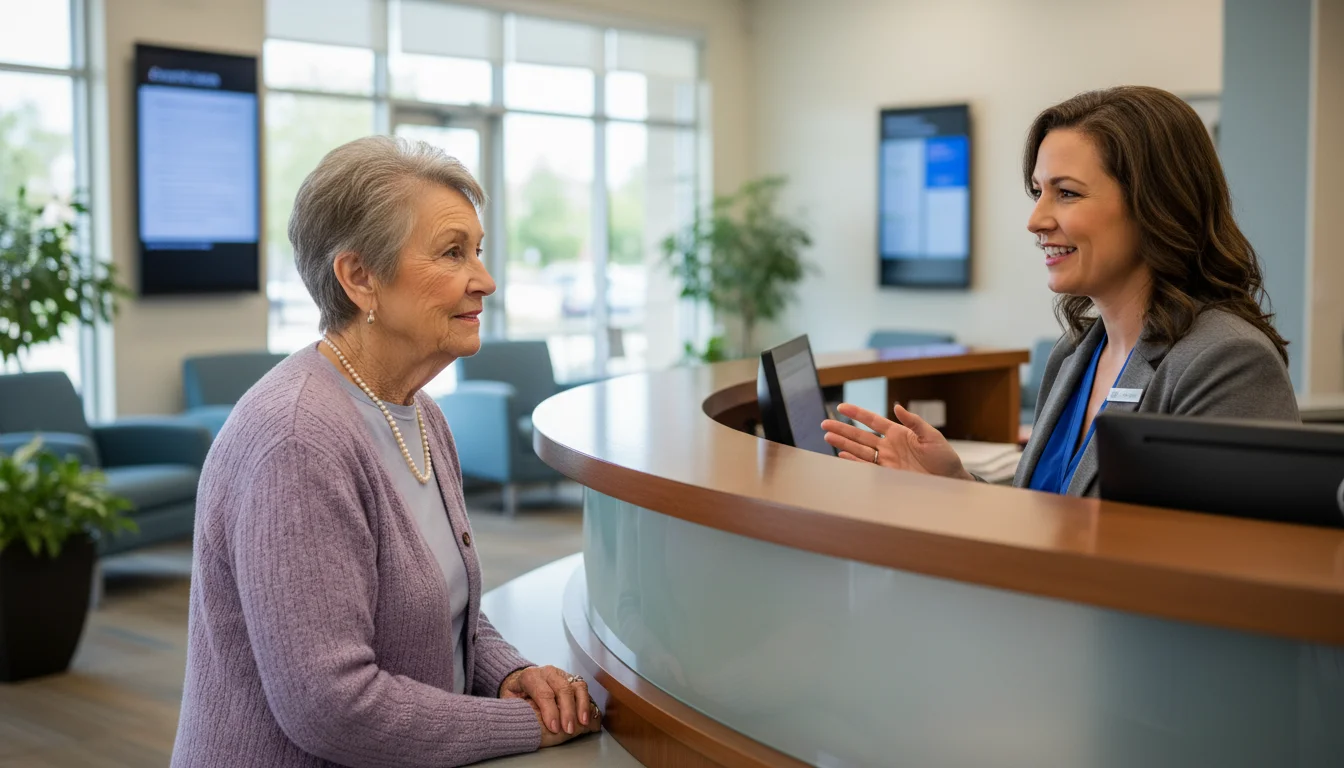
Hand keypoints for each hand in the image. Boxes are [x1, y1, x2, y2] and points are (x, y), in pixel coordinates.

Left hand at [499, 666, 600, 742]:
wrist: (520, 680)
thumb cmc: (515, 694)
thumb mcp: (508, 700)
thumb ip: (516, 708)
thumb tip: (522, 721)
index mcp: (530, 676)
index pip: (543, 692)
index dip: (550, 711)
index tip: (553, 728)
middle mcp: (548, 672)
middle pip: (562, 689)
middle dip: (567, 711)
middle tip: (568, 730)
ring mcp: (562, 674)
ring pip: (577, 686)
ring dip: (581, 705)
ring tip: (583, 723)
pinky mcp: (572, 679)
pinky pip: (583, 688)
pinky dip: (587, 703)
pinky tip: (587, 716)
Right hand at [821, 402, 972, 480]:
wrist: (950, 480)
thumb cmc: (944, 457)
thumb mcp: (931, 436)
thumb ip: (913, 421)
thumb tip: (897, 407)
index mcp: (898, 433)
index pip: (873, 420)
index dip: (857, 414)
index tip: (842, 407)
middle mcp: (888, 445)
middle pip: (860, 435)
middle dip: (842, 429)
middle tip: (825, 423)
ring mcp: (886, 460)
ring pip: (859, 450)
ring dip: (843, 443)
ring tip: (827, 436)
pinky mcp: (887, 474)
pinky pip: (866, 467)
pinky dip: (853, 461)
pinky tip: (842, 455)